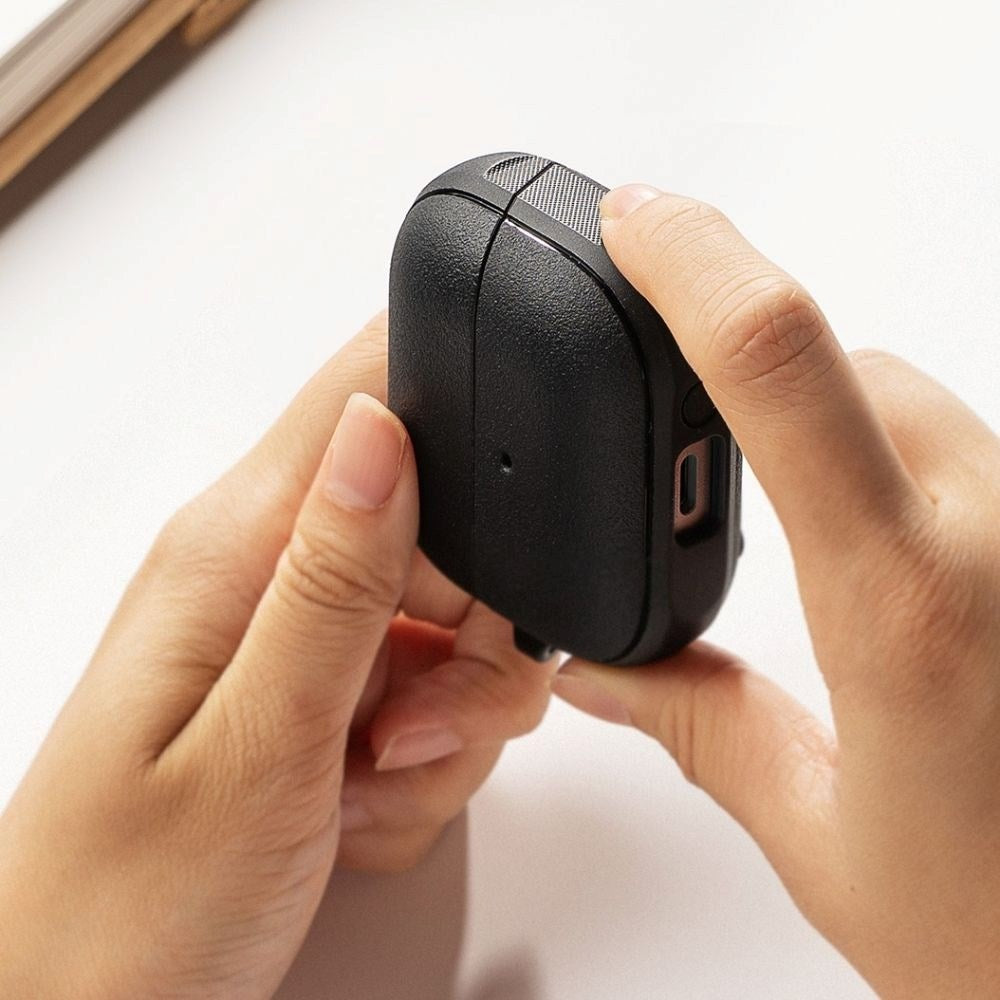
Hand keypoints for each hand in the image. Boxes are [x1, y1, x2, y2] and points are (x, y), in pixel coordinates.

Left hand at [0, 313, 553, 998]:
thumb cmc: (126, 907)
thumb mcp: (259, 744)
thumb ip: (335, 579)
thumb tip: (382, 425)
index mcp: (235, 548)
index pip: (369, 405)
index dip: (458, 466)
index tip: (471, 585)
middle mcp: (261, 575)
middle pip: (442, 537)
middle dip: (470, 644)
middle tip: (413, 728)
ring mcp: (293, 638)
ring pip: (447, 627)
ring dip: (446, 718)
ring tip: (365, 782)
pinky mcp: (315, 694)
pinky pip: (421, 693)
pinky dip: (419, 758)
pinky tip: (353, 801)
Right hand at [553, 185, 999, 997]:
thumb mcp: (819, 833)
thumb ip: (699, 726)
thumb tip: (601, 674)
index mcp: (903, 607)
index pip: (782, 362)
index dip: (696, 262)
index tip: (637, 224)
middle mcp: (997, 539)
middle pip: (843, 362)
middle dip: (747, 378)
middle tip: (690, 452)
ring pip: (910, 399)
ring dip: (829, 429)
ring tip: (795, 535)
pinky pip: (966, 448)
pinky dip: (895, 465)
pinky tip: (878, 554)